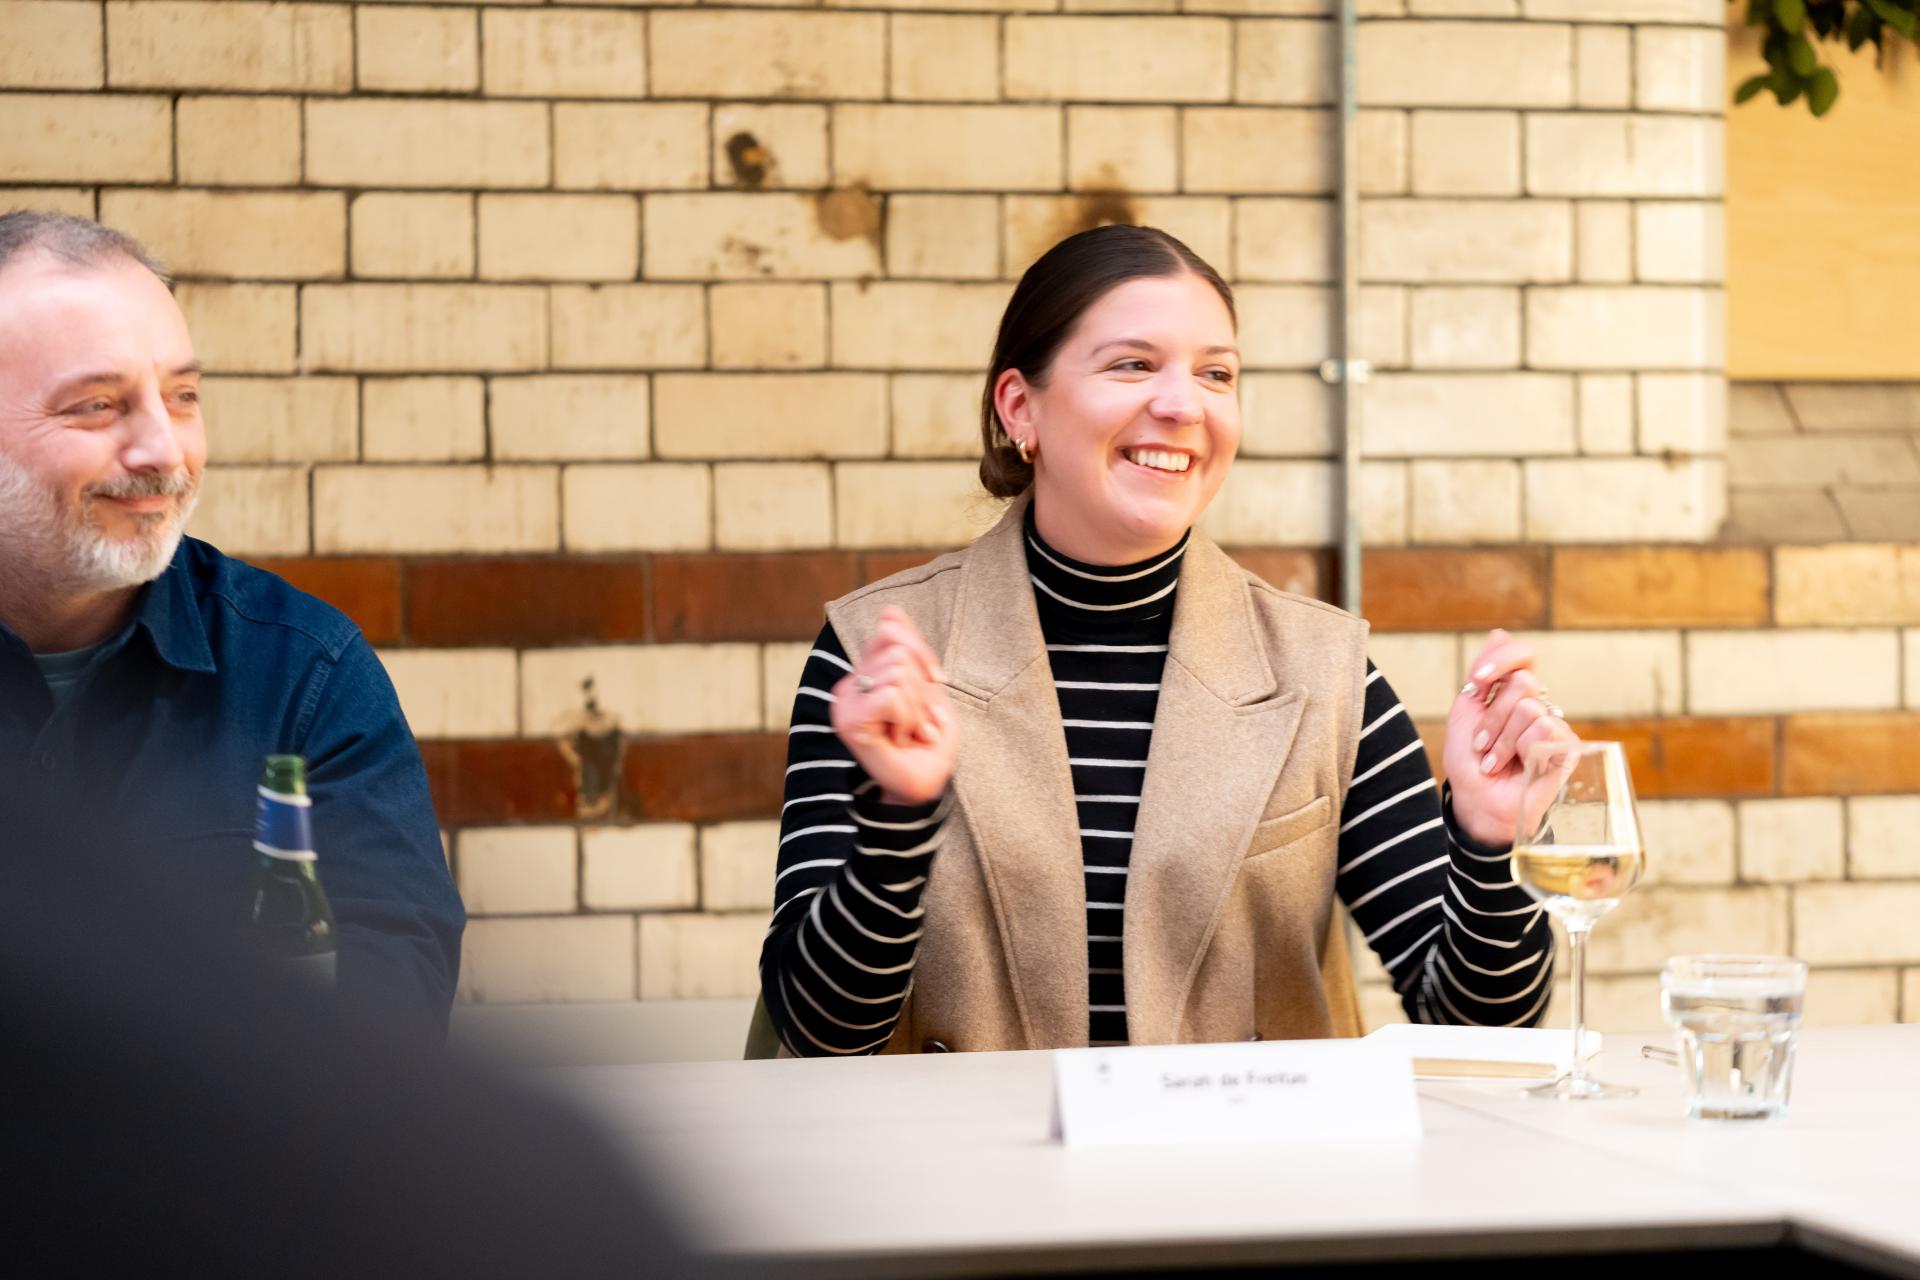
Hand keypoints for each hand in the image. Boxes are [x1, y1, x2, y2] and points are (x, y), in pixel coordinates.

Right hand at [829, 607, 956, 806]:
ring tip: (909, 731)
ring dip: (917, 708)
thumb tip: (890, 611)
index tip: (932, 685)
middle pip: (899, 651)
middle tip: (917, 720)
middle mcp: (850, 684)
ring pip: (898, 673)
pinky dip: (908, 718)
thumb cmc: (928, 741)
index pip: (892, 632)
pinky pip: (891, 696)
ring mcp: (845, 702)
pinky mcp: (849, 721)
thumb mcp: (928, 687)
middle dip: (923, 688)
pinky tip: (899, 739)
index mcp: (866, 671)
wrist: (925, 786)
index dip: (922, 655)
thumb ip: (910, 649)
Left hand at [1443, 629, 1578, 847]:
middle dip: (1491, 717)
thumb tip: (1500, 632)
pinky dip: (1521, 750)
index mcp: (1515, 692)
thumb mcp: (1466, 710)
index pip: (1523, 655)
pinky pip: (1544, 729)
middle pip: (1522, 683)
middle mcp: (1539, 705)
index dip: (1500, 661)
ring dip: (1501, 739)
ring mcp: (1555, 726)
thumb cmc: (1471, 759)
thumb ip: (1483, 671)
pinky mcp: (1567, 748)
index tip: (1475, 683)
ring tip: (1496, 759)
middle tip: (1482, 743)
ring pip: (1530, 708)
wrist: (1477, 799)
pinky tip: (1518, 766)